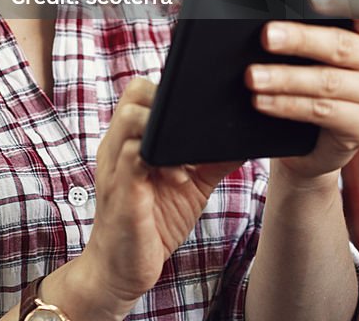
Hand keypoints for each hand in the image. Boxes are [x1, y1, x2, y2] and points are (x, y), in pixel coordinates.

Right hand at [78, 78, 241, 314]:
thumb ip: (210, 160)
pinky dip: (163, 161)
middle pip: (135, 94)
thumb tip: (243, 140)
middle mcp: (117, 145)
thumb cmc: (153, 222)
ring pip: (131, 118)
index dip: (168, 89)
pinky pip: (134, 157)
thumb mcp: (189, 186)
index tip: (195, 109)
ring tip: (186, 161)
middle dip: (167, 104)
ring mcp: (115, 166)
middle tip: (191, 132)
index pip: (141, 90)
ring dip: (165, 131)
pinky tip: (181, 178)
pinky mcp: (121, 191)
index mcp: (129, 138)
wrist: (122, 269)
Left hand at [245, 0, 358, 180]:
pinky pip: (321, 112)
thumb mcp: (313, 51)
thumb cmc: (311, 78)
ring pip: (327, 82)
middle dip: (300, 40)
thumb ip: (305, 29)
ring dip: (285, 79)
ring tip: (253, 77)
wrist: (319, 138)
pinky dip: (287, 105)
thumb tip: (266, 17)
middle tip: (267, 36)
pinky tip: (263, 101)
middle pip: (341, 46)